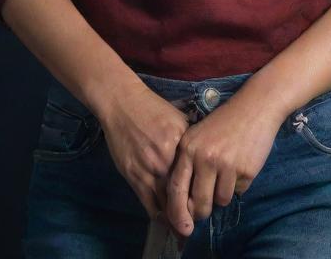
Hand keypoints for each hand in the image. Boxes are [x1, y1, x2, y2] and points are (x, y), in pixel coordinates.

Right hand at [98, 80, 193, 233]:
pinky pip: (148, 204)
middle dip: (192, 213)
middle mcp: (165, 162)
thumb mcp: (180, 120)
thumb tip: (206, 157)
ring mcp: (147, 171)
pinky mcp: (132, 176)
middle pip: (184, 197)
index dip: (204, 196)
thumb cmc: (153, 109)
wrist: (123, 104)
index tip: (208, 204)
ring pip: (166, 206)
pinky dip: (158, 215)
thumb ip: (191, 141)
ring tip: (183, 227)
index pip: (197, 180)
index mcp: (181, 147)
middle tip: (197, 221)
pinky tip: (166, 219)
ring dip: (176, 220)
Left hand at [163, 92, 281, 238]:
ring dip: (223, 194)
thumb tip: (186, 204)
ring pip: (220, 200)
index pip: (175, 188)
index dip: (176, 212)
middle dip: (202, 212)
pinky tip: (241, 164)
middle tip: (206, 208)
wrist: (254, 107)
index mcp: (187, 147)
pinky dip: (239, 184)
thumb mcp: (199, 137)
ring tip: (227, 172)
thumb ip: (189, 165)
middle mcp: (203, 156)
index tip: (181, 226)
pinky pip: (239, 191)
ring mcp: (225, 164)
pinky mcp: (245, 170)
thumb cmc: (224, 123)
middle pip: (198, 203)